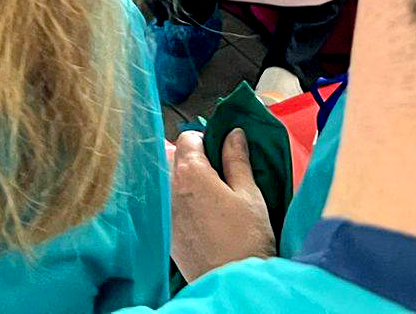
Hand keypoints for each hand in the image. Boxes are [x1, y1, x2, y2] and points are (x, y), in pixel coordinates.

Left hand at [169, 129, 275, 283]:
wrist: (234, 281)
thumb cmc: (246, 238)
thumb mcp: (249, 194)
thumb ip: (237, 160)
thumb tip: (233, 133)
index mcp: (191, 173)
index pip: (187, 138)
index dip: (204, 140)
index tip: (219, 153)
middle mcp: (171, 189)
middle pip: (172, 156)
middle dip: (190, 157)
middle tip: (215, 172)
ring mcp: (166, 212)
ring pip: (166, 180)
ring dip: (181, 178)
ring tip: (207, 192)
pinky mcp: (166, 232)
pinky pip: (166, 203)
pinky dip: (177, 199)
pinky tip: (199, 212)